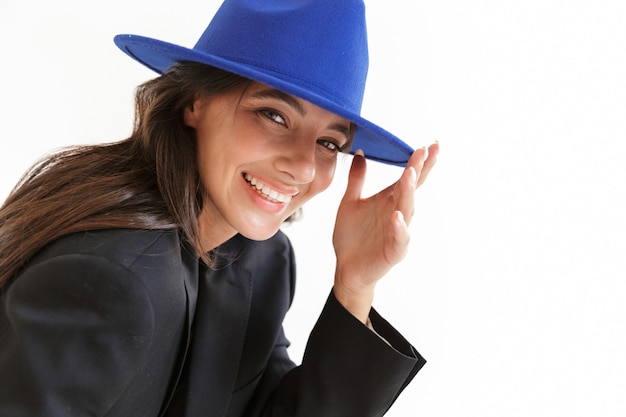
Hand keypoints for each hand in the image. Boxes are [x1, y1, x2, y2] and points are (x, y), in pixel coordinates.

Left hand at [332, 143, 438, 322]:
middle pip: (411, 189)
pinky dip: (399, 228)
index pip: (406, 178)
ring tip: (410, 174)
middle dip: (420, 170)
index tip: (427, 144)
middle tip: (427, 150)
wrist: (346, 268)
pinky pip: (399, 239)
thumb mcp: (349, 202)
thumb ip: (357, 179)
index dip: (417, 162)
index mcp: (388, 200)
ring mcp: (398, 232)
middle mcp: (397, 213)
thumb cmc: (351, 236)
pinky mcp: (393, 252)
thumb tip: (360, 153)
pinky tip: (397, 216)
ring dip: (409, 193)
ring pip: (407, 210)